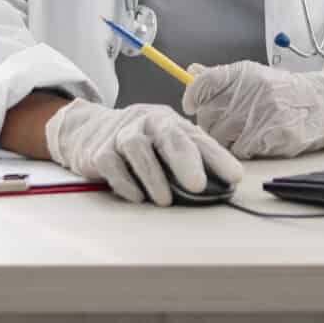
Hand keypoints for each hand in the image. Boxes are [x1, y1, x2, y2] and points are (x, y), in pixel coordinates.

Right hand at [42, 99, 246, 205]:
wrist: (87, 131)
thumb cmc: (139, 140)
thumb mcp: (165, 142)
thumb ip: (190, 157)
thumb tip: (222, 185)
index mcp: (169, 121)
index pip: (198, 138)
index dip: (218, 157)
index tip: (235, 177)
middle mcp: (147, 122)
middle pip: (169, 136)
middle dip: (186, 160)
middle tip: (198, 185)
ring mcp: (121, 135)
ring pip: (138, 150)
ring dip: (153, 177)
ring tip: (165, 201)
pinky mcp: (100, 151)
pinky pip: (113, 166)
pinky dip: (126, 183)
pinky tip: (137, 197)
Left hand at [181, 62, 323, 157]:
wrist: (320, 104)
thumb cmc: (281, 91)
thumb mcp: (252, 76)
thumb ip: (220, 76)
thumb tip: (191, 72)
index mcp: (244, 74)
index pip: (203, 83)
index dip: (192, 96)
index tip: (191, 105)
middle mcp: (251, 91)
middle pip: (207, 115)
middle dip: (210, 122)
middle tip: (223, 122)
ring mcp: (262, 114)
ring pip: (221, 136)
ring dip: (225, 138)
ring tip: (241, 132)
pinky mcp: (271, 136)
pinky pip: (241, 150)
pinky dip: (243, 148)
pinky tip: (255, 140)